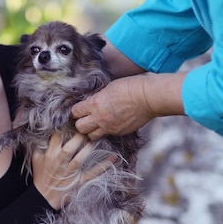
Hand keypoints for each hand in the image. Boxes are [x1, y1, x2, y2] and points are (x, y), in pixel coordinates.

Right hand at [32, 131, 112, 209]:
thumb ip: (38, 146)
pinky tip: (113, 158)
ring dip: (88, 149)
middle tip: (86, 128)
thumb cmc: (40, 176)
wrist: (43, 197)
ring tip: (94, 140)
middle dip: (78, 137)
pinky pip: (92, 173)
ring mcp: (70, 172)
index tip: (70, 120)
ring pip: (80, 159)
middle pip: (70, 147)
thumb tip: (40, 132)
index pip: (56, 138)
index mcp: (50, 155)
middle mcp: (60, 163)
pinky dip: (103, 166)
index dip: (63, 127)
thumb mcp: (35, 160)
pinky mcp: (79, 180)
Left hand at [72, 72, 186, 139]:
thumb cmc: (130, 87)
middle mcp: (100, 118)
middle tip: (84, 118)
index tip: (78, 110)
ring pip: (91, 136)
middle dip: (80, 123)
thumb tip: (90, 102)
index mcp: (95, 104)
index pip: (75, 112)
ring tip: (95, 124)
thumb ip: (96, 98)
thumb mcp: (108, 87)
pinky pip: (106, 135)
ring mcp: (109, 127)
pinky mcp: (119, 132)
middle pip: (80, 128)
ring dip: (91, 131)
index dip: (75, 111)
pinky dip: (105, 131)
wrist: (148, 98)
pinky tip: (109, 124)